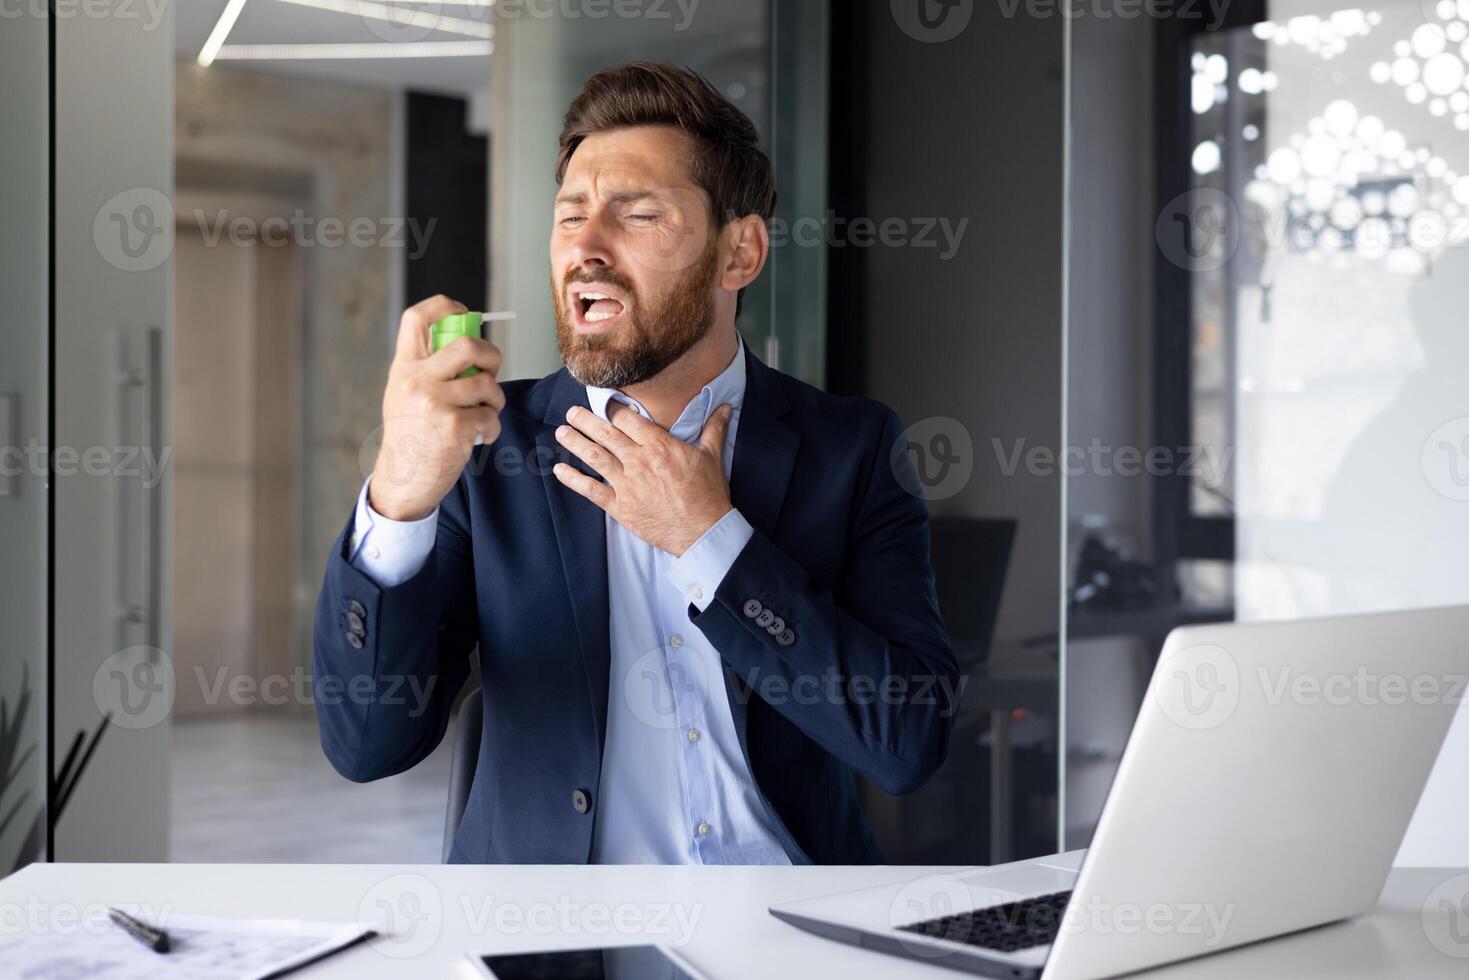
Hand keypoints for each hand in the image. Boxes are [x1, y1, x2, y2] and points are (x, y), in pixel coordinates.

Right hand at [369, 295, 504, 521]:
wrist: (403, 479)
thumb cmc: (411, 435)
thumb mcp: (404, 393)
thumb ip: (427, 368)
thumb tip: (469, 344)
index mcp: (404, 367)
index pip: (418, 318)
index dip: (445, 307)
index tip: (464, 314)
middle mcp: (416, 380)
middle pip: (467, 344)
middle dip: (491, 355)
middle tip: (490, 371)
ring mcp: (435, 403)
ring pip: (487, 383)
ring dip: (495, 400)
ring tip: (485, 412)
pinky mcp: (455, 427)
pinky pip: (490, 416)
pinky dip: (492, 427)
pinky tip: (480, 436)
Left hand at [552, 402, 733, 555]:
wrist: (703, 531)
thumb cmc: (708, 495)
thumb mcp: (713, 457)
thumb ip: (714, 429)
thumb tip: (725, 407)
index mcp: (660, 446)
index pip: (629, 420)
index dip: (614, 408)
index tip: (604, 402)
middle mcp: (639, 461)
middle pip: (606, 434)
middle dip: (586, 420)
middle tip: (571, 412)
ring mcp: (628, 484)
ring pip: (595, 457)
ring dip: (575, 443)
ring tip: (561, 432)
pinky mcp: (621, 507)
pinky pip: (592, 490)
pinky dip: (574, 480)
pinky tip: (560, 470)